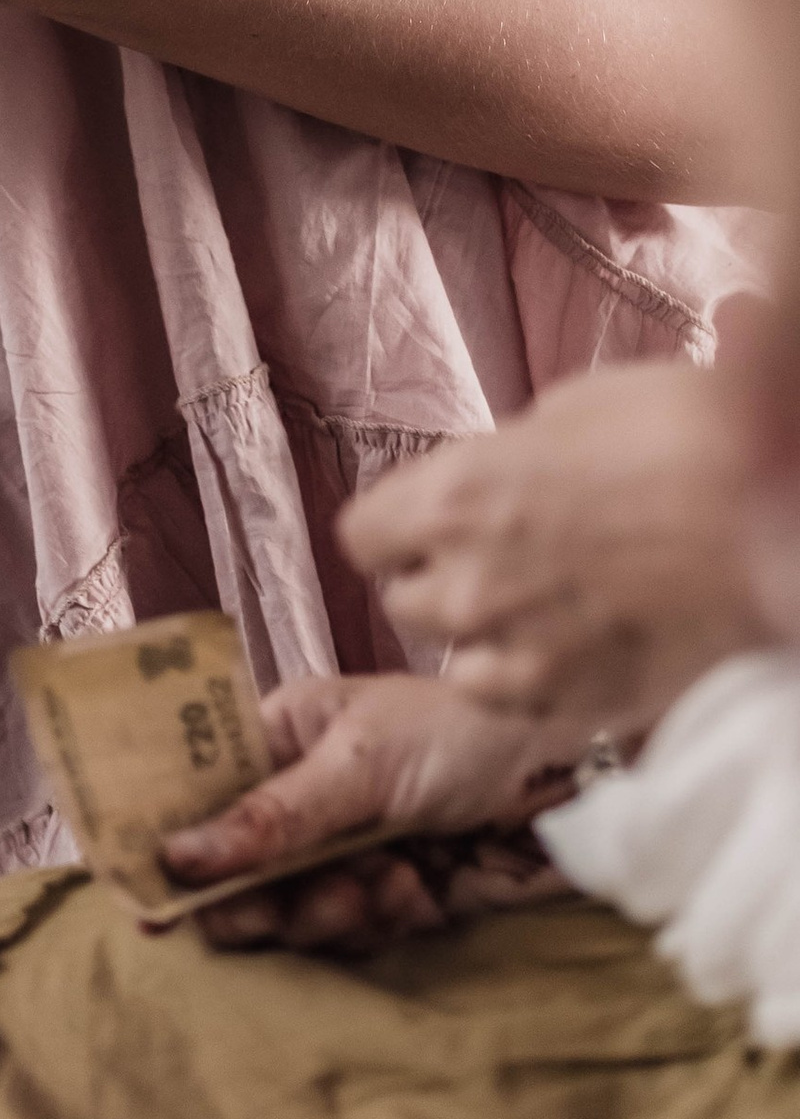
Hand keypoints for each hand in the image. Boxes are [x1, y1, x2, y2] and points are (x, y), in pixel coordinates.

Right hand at [159, 672, 581, 956]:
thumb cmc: (463, 734)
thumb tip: (177, 857)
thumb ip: (273, 817)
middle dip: (258, 896)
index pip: (199, 792)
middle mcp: (305, 797)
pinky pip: (357, 933)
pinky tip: (417, 889)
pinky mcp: (398, 896)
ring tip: (374, 887)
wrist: (575, 777)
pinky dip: (383, 919)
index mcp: (281, 736)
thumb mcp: (359, 764)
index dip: (171, 841)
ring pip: (295, 912)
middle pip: (236, 868)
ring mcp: (349, 848)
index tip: (152, 894)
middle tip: (275, 911)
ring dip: (328, 910)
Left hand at [338, 357, 766, 736]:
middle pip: (403, 601)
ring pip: (452, 659)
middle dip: (437, 579)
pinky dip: (526, 681)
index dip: (393, 528)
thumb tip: (489, 474)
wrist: (775, 507)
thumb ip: (504, 460)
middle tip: (493, 560)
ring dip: (478, 637)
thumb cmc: (679, 434)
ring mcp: (521, 652)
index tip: (420, 522)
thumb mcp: (566, 414)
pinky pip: (512, 704)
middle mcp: (468, 582)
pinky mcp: (578, 702)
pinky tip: (568, 647)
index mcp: (452, 496)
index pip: (360, 536)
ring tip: (535, 609)